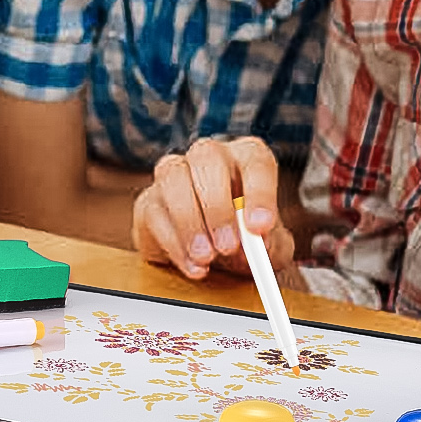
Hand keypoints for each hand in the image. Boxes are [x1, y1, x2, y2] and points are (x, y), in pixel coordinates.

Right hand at [132, 137, 295, 280]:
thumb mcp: (270, 245)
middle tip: (228, 246)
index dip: (259, 193)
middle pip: (207, 158)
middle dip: (217, 206)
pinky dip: (173, 244)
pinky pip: (153, 212)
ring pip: (172, 177)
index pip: (255, 161)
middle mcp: (210, 156)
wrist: (214, 256)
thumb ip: (272, 243)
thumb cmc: (247, 237)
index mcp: (247, 157)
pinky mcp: (149, 200)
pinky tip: (193, 265)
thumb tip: (260, 242)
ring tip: (206, 258)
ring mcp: (174, 173)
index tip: (260, 226)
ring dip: (189, 221)